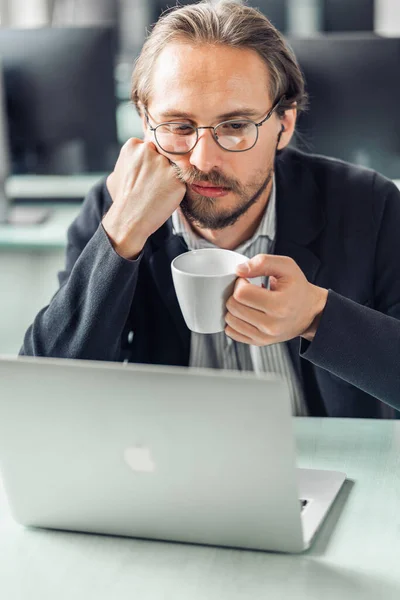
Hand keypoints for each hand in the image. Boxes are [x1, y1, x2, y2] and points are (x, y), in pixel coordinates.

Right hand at [103, 138, 185, 258]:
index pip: (151, 147)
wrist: (128, 219)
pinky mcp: (177, 178)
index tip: (146, 175)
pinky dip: (175, 190)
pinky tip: (164, 198)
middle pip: (164, 154)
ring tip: (158, 192)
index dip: (150, 163)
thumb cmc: (122, 199)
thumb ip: (128, 161)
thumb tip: (135, 160)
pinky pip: (181, 181)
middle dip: (161, 167)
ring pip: (174, 168)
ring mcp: (164, 164)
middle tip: (153, 184)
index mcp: (133, 145)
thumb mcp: (116, 173)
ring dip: (170, 179)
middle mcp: (149, 150)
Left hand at [225, 254, 327, 345]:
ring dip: (233, 307)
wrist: (310, 312)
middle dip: (235, 294)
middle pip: (233, 306)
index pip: (242, 293)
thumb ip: (263, 262)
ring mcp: (265, 336)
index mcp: (279, 305)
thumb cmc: (297, 288)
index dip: (240, 282)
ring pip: (230, 320)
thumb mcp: (286, 267)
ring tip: (247, 302)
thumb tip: (240, 269)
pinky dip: (234, 321)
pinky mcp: (258, 342)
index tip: (247, 280)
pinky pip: (232, 332)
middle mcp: (272, 325)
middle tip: (247, 290)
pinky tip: (245, 313)